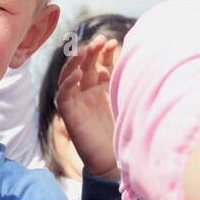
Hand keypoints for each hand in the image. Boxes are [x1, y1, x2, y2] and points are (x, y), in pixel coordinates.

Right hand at [57, 35, 120, 180]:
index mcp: (102, 87)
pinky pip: (63, 95)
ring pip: (69, 76)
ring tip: (83, 51)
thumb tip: (137, 59)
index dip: (104, 52)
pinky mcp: (69, 115)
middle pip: (84, 66)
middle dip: (90, 51)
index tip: (113, 42)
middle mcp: (87, 92)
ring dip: (74, 62)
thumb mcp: (125, 100)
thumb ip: (125, 82)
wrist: (114, 159)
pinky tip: (76, 74)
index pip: (100, 64)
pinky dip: (67, 83)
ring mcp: (77, 102)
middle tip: (99, 40)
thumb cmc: (122, 130)